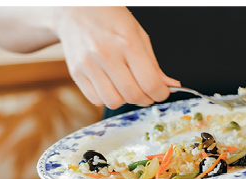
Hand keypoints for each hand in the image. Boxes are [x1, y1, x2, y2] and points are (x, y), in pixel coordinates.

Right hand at [53, 7, 180, 108]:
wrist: (76, 8)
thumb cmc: (110, 18)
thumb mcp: (138, 33)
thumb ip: (153, 62)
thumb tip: (169, 84)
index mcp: (127, 42)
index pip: (149, 82)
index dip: (160, 93)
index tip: (161, 93)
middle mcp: (106, 54)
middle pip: (133, 95)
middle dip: (145, 99)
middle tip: (147, 93)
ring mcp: (88, 65)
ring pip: (113, 102)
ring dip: (125, 100)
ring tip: (126, 88)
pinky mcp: (76, 72)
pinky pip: (95, 99)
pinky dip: (106, 98)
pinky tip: (110, 86)